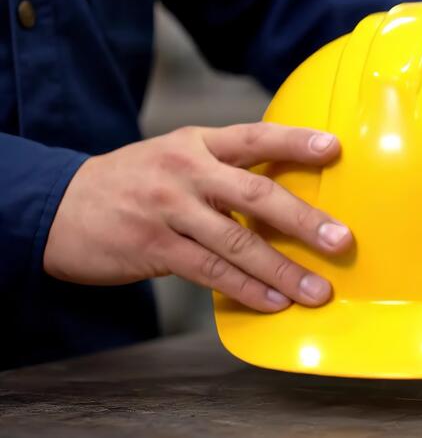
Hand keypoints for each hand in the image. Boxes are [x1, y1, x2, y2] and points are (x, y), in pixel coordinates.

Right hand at [44, 123, 352, 311]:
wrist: (60, 205)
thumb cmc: (134, 182)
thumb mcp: (176, 157)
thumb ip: (224, 168)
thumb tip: (286, 195)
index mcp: (197, 143)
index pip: (254, 137)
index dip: (296, 142)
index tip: (334, 148)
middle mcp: (186, 170)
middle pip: (255, 194)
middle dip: (303, 219)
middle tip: (341, 239)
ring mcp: (168, 209)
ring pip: (237, 242)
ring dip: (282, 270)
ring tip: (316, 290)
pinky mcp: (154, 246)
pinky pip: (210, 272)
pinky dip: (246, 289)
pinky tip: (273, 302)